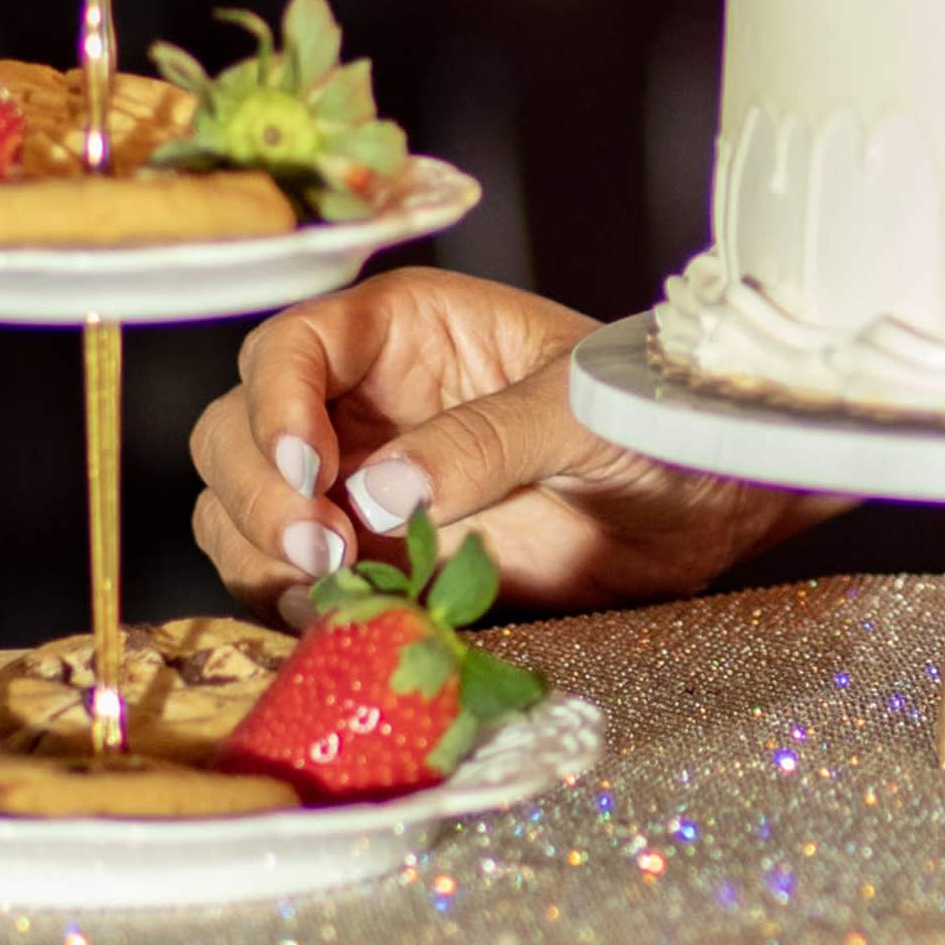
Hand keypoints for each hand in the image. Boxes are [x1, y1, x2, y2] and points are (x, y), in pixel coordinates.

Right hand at [190, 268, 828, 619]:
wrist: (709, 497)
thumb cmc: (654, 415)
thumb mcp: (583, 411)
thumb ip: (487, 440)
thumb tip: (375, 491)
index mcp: (402, 330)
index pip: (289, 347)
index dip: (275, 402)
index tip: (307, 467)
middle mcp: (360, 402)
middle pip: (235, 430)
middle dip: (256, 488)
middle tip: (319, 546)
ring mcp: (357, 485)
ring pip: (241, 510)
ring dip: (260, 552)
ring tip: (335, 584)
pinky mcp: (372, 560)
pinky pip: (287, 581)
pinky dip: (291, 603)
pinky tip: (343, 614)